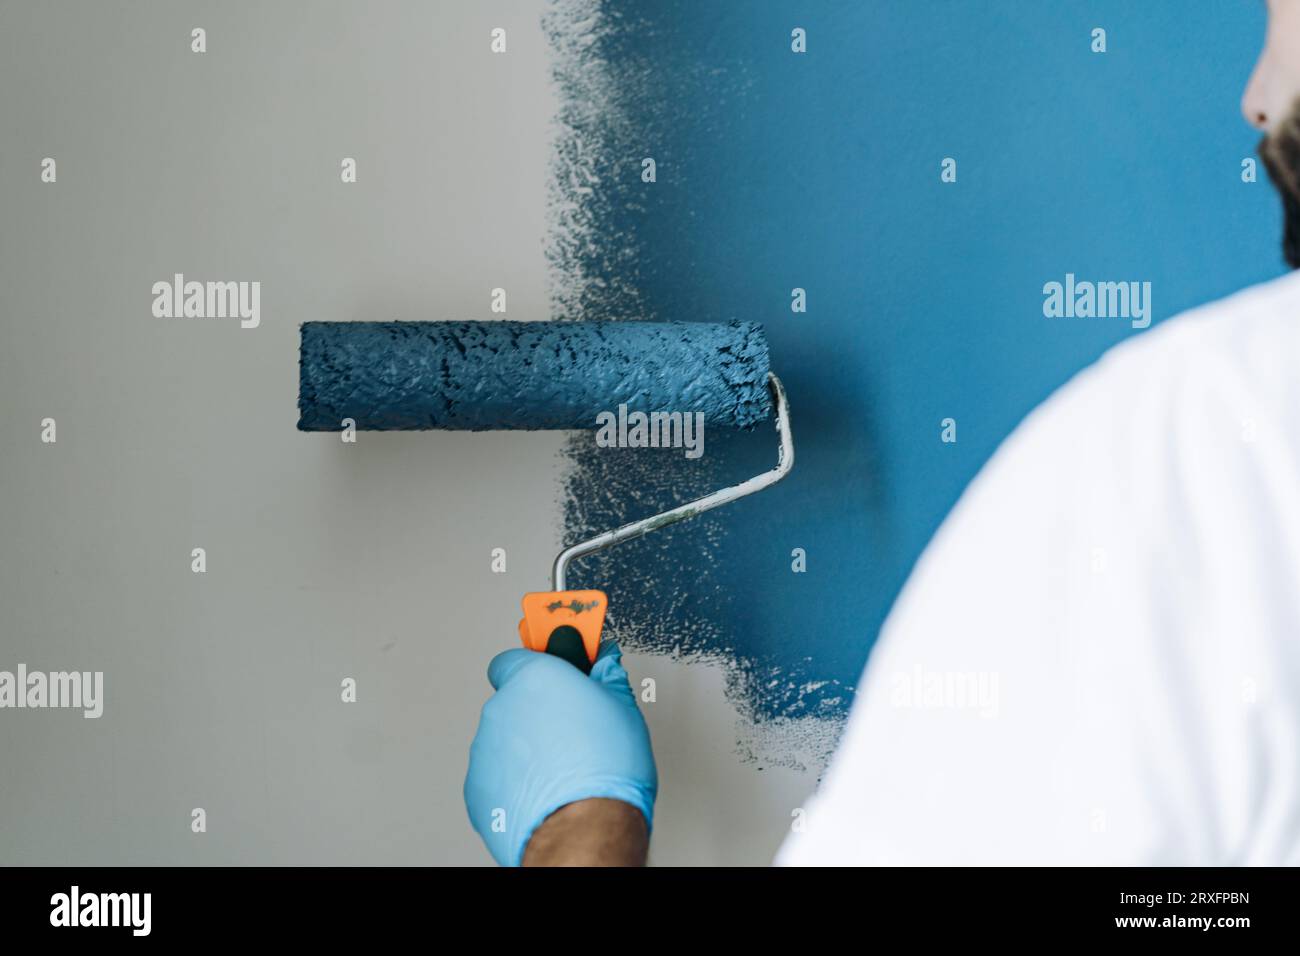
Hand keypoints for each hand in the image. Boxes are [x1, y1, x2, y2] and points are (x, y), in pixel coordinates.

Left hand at [464, 640, 656, 865]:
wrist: (585, 829)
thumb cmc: (605, 771)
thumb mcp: (623, 708)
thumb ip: (607, 676)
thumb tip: (605, 662)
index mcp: (535, 678)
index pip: (518, 655)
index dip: (537, 662)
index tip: (554, 660)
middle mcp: (502, 707)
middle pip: (514, 698)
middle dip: (537, 709)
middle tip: (569, 726)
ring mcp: (485, 749)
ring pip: (504, 739)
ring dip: (527, 747)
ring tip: (563, 766)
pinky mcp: (478, 788)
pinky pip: (496, 775)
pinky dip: (515, 781)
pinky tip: (546, 790)